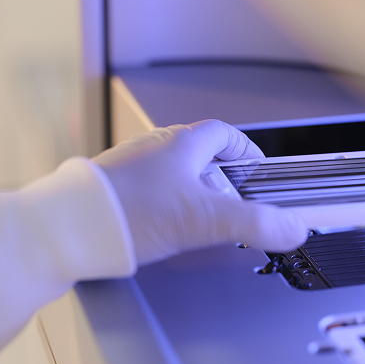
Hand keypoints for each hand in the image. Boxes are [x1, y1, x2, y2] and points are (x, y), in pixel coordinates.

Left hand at [93, 120, 308, 265]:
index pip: (222, 134)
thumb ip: (254, 225)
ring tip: (198, 218)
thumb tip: (292, 228)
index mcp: (180, 144)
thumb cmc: (130, 212)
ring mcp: (127, 167)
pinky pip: (143, 189)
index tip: (255, 166)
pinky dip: (160, 204)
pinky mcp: (107, 189)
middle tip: (231, 199)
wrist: (71, 228)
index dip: (244, 150)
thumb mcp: (205, 220)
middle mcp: (151, 148)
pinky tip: (159, 227)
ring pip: (168, 171)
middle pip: (195, 152)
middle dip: (218, 174)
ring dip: (188, 190)